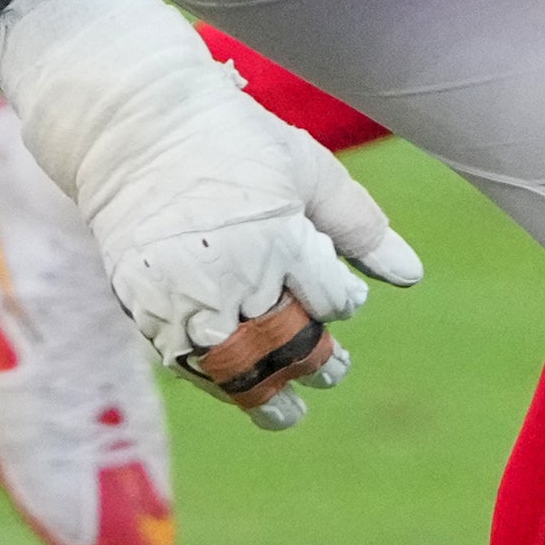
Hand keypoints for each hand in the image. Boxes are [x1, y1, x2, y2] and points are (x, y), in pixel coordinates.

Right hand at [0, 0, 419, 430]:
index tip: (340, 301)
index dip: (342, 303)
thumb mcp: (306, 169)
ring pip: (237, 369)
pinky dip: (213, 381)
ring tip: (287, 415)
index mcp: (281, 235)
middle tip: (332, 370)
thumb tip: (412, 277)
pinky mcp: (145, 305)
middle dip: (317, 363)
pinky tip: (233, 387)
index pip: (332, 300)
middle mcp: (235, 273)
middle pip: (289, 344)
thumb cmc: (232, 140)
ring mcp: (186, 294)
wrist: (132, 129)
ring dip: (266, 398)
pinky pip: (186, 362)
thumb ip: (359, 225)